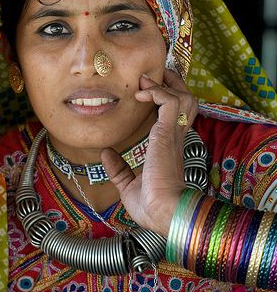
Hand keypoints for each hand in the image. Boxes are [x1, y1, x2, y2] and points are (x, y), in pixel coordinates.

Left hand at [101, 70, 197, 234]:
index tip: (147, 91)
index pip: (174, 116)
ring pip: (184, 97)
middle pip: (186, 100)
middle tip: (149, 78)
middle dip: (171, 84)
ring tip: (145, 84)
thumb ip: (119, 168)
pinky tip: (141, 96)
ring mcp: (174, 135)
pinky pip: (170, 102)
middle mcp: (175, 138)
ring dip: (165, 86)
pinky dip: (157, 93)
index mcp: (168, 148)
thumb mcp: (128, 184)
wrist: (163, 213)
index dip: (165, 99)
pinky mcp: (168, 134)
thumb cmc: (152, 206)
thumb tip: (105, 155)